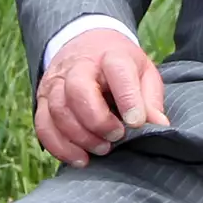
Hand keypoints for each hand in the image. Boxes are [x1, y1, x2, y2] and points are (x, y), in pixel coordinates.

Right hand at [35, 28, 167, 166]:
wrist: (86, 44)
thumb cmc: (120, 64)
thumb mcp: (143, 71)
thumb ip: (150, 98)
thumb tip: (159, 126)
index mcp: (111, 56)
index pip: (117, 72)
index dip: (128, 98)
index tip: (136, 122)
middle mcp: (78, 67)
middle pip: (77, 90)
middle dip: (97, 120)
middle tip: (115, 138)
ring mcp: (56, 82)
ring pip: (58, 110)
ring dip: (79, 137)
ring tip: (102, 150)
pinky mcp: (42, 99)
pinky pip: (43, 126)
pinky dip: (59, 146)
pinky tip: (80, 158)